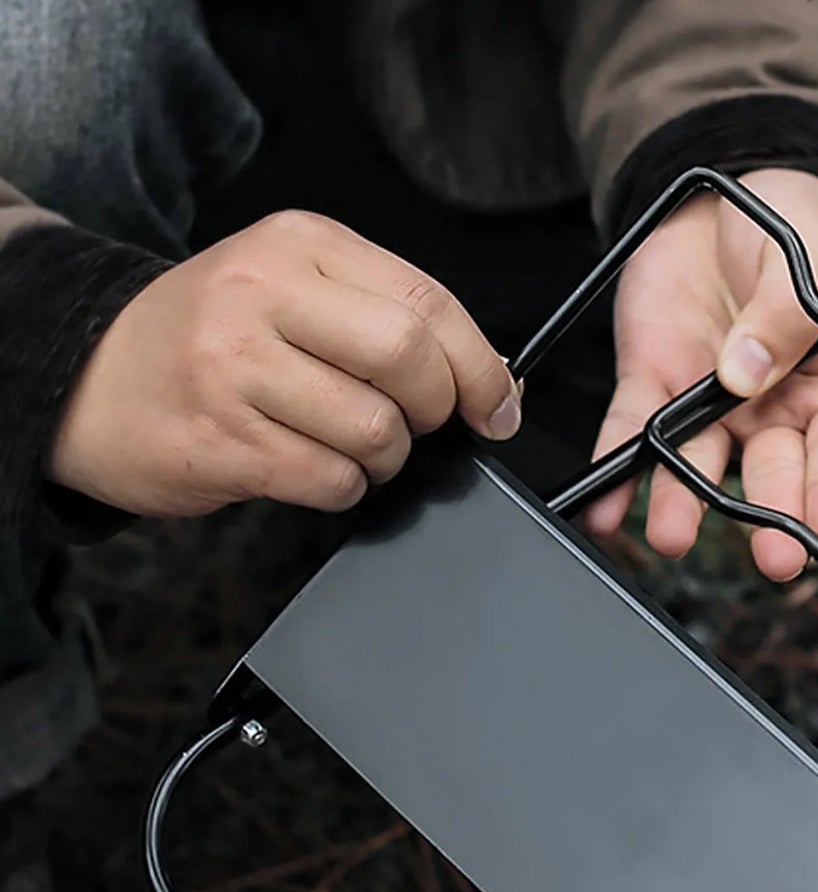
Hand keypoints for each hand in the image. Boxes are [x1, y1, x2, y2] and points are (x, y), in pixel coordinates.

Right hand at [50, 210, 522, 515]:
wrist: (86, 375)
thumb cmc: (210, 340)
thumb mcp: (294, 292)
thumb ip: (389, 319)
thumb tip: (495, 383)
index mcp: (299, 245)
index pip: (427, 301)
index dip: (480, 367)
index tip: (497, 408)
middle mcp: (264, 293)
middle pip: (409, 360)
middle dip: (436, 411)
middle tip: (417, 426)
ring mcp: (235, 366)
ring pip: (375, 429)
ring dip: (386, 459)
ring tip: (351, 448)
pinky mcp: (221, 439)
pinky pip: (331, 480)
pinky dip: (344, 488)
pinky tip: (313, 468)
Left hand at [587, 168, 817, 580]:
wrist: (725, 182)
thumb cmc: (795, 218)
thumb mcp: (811, 254)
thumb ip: (787, 314)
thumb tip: (747, 371)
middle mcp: (775, 407)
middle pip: (775, 472)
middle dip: (771, 518)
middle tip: (772, 556)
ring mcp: (712, 403)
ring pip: (700, 464)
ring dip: (684, 503)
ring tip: (672, 534)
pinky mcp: (655, 382)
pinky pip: (633, 432)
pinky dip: (615, 469)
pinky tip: (605, 508)